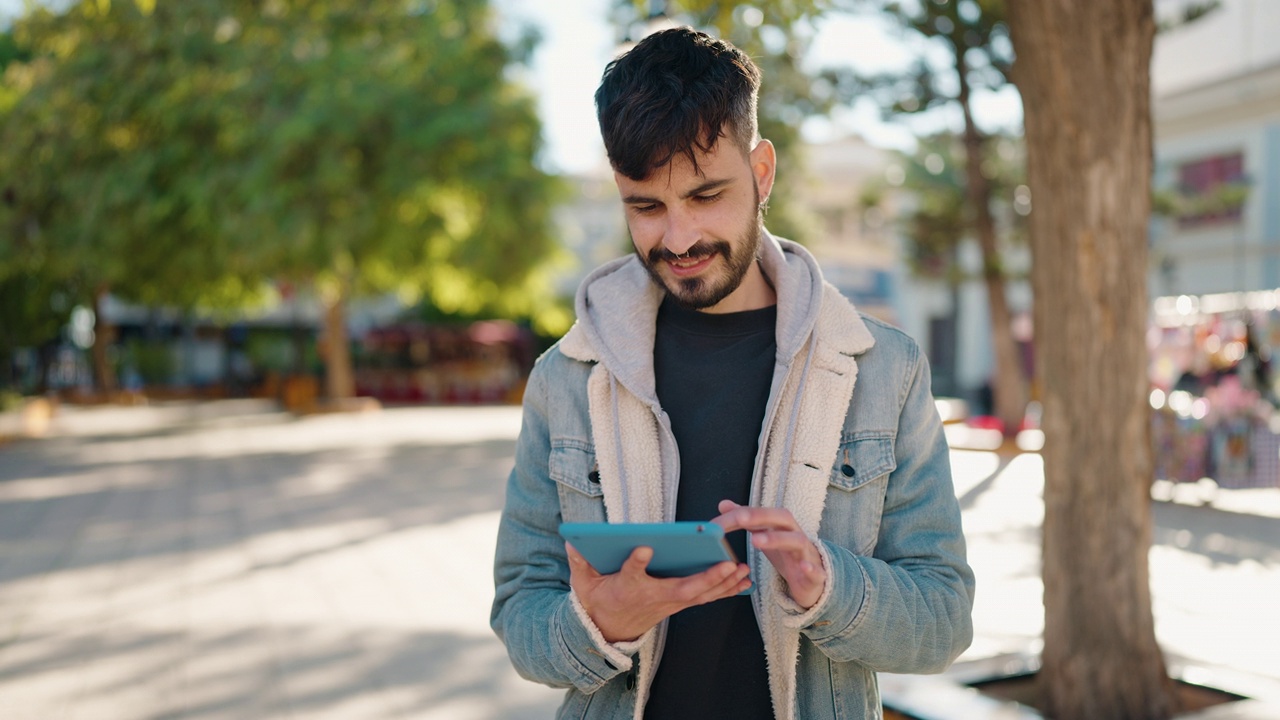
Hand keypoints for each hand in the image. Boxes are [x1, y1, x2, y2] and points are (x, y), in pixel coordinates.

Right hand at [566, 542, 751, 642]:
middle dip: (705, 577)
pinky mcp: (677, 605)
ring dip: (723, 585)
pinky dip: (724, 591)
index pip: (630, 575)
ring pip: (699, 595)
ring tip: (744, 570)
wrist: (607, 630)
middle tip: (726, 563)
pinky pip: (704, 598)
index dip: (636, 562)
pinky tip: (743, 582)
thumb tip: (571, 540)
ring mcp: (668, 604)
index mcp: (627, 588)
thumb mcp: (583, 583)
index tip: (643, 549)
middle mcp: (652, 598)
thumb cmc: (598, 600)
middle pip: (681, 589)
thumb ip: (579, 562)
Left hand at [713, 500, 826, 609]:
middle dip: (762, 516)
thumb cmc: (786, 554)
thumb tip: (723, 504)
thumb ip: (746, 520)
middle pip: (783, 518)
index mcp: (781, 525)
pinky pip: (817, 570)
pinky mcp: (816, 575)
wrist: (812, 580)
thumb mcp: (765, 535)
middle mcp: (795, 534)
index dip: (739, 515)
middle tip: (740, 518)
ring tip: (757, 541)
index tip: (717, 523)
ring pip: (797, 540)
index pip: (760, 514)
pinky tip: (804, 567)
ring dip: (778, 539)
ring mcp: (806, 553)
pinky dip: (811, 568)